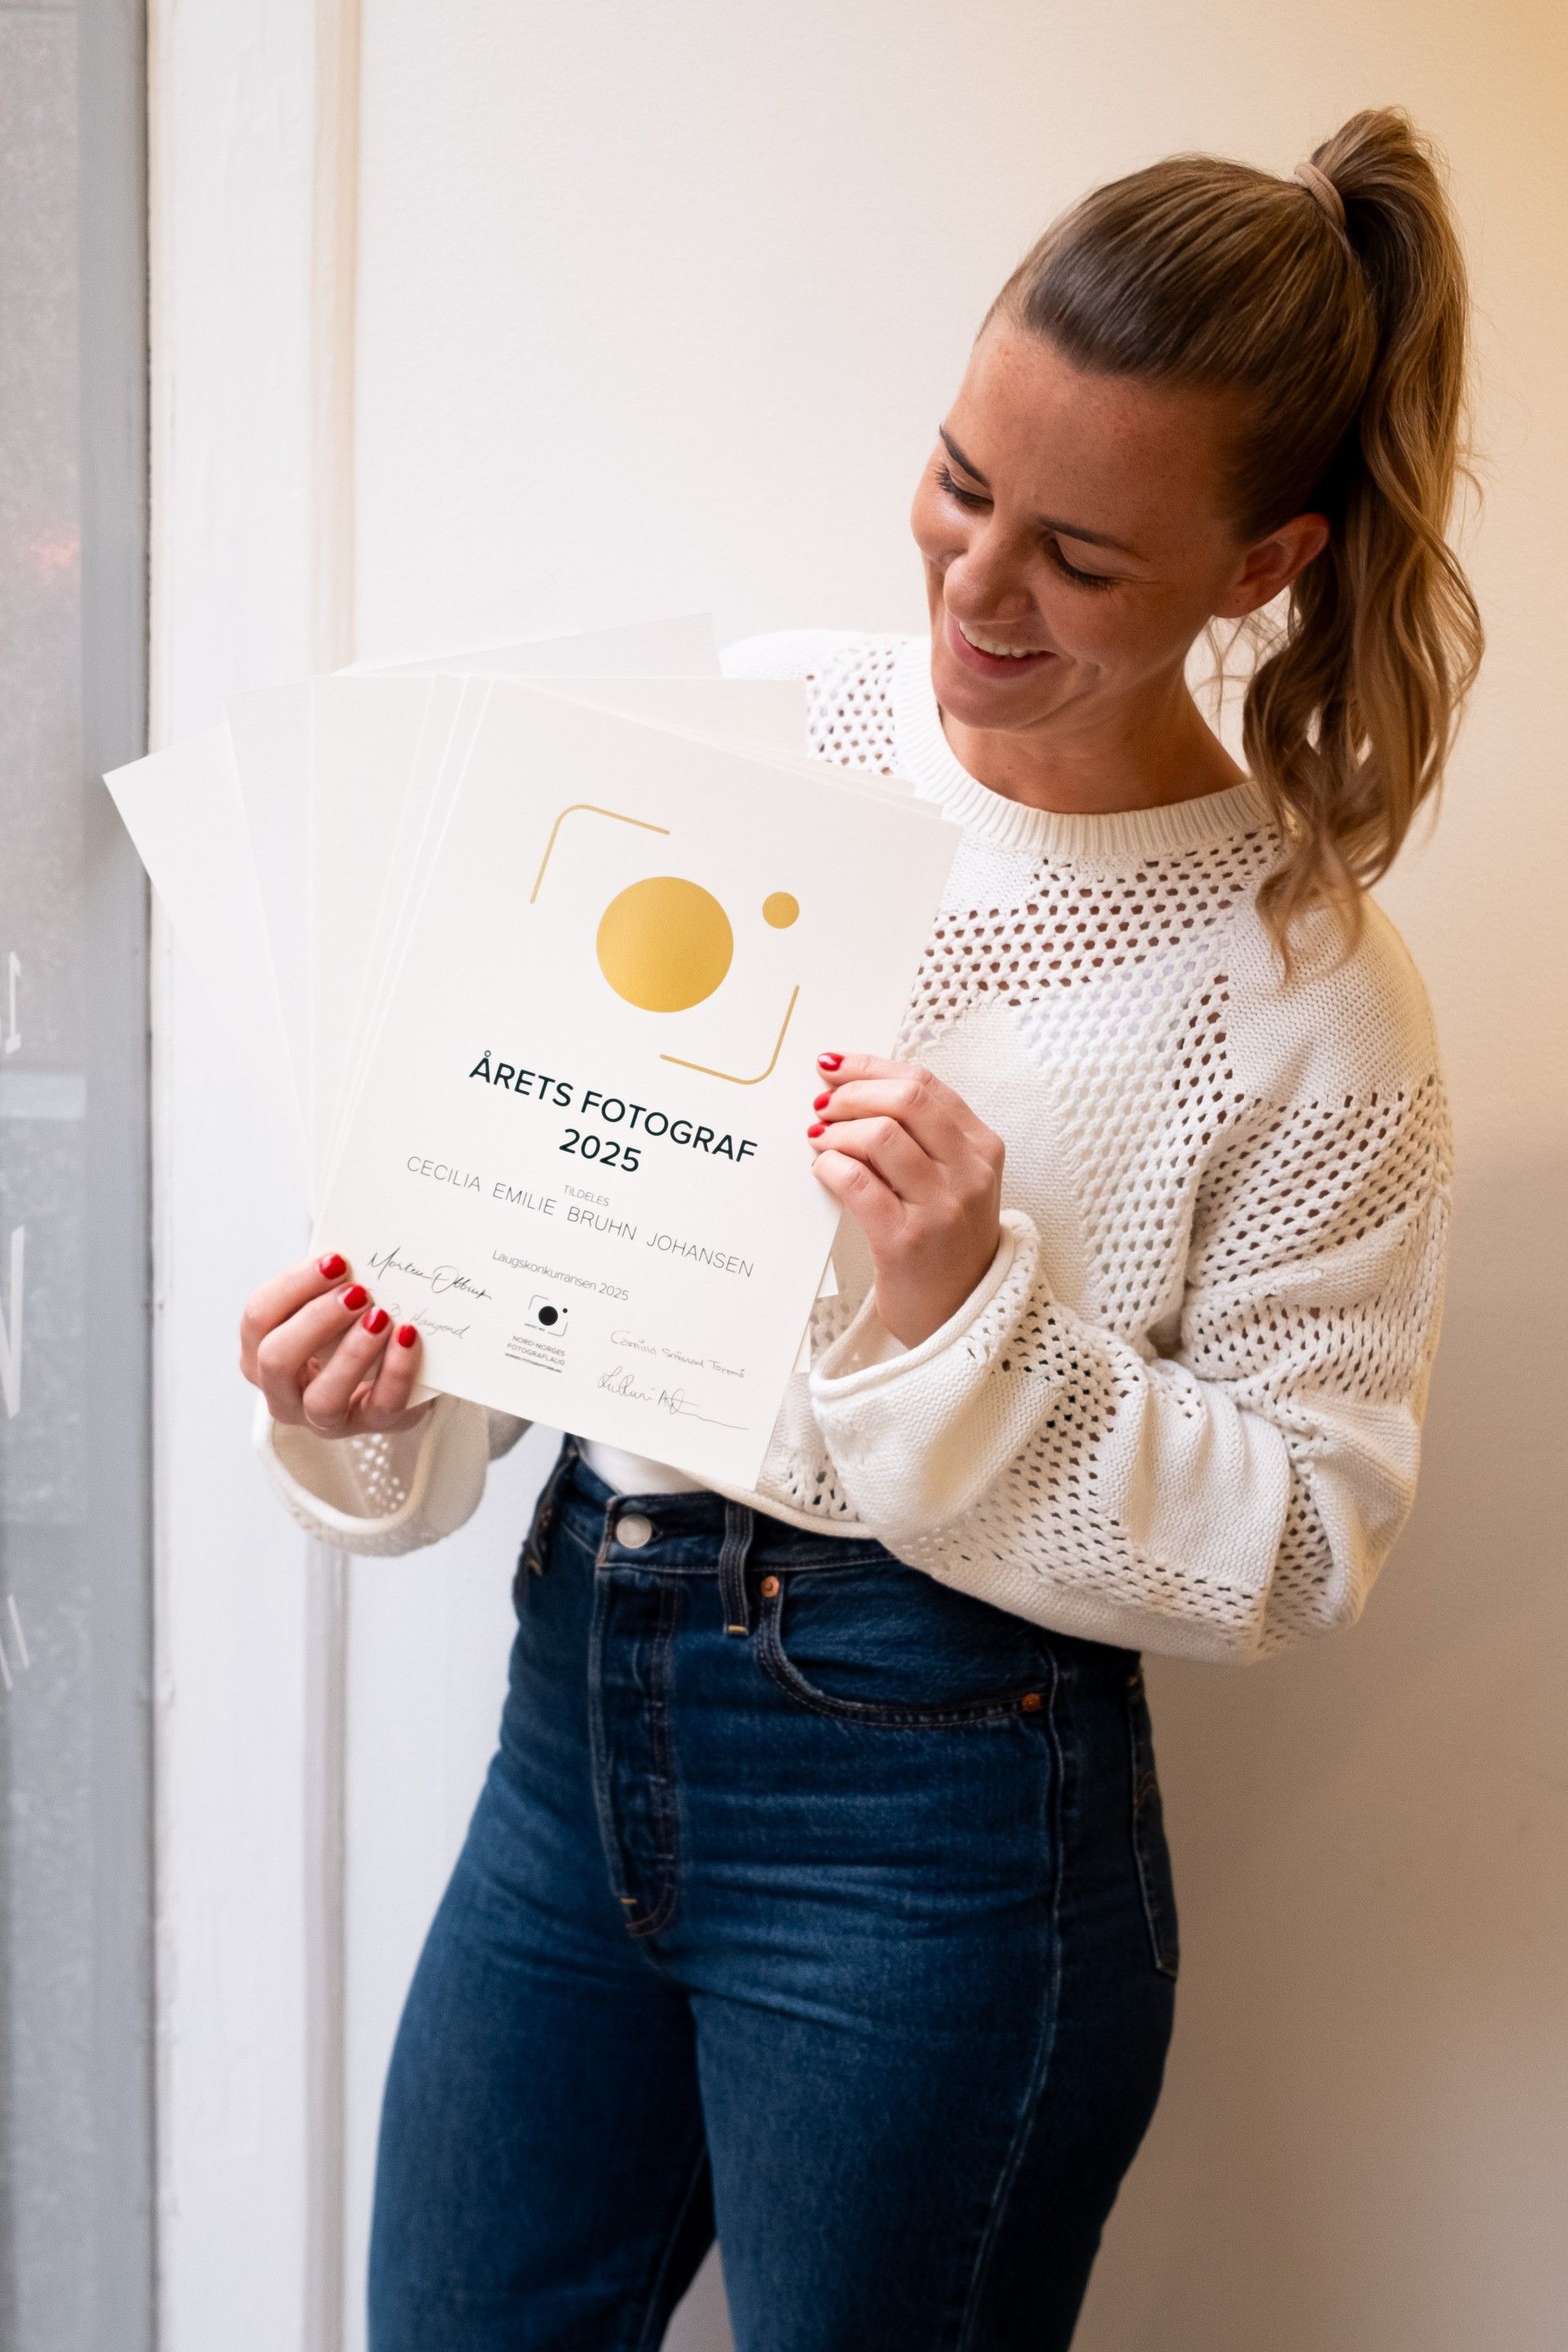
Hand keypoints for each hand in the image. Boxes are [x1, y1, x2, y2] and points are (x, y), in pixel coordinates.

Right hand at [239, 1253, 430, 1436]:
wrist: (392, 1376)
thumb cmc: (347, 1332)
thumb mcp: (327, 1308)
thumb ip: (326, 1284)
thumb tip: (345, 1253)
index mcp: (260, 1353)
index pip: (258, 1318)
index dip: (293, 1286)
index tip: (335, 1260)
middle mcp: (283, 1392)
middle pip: (276, 1359)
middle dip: (317, 1319)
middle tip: (357, 1291)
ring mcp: (324, 1418)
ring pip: (322, 1399)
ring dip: (352, 1353)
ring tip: (380, 1317)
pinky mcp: (370, 1426)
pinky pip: (381, 1406)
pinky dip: (397, 1370)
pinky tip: (408, 1337)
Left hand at [806, 1053, 1004, 1348]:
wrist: (962, 1316)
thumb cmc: (949, 1243)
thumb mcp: (957, 1180)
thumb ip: (924, 1136)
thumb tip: (856, 1088)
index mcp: (983, 1148)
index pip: (925, 1082)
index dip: (871, 1066)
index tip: (834, 1066)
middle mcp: (969, 1172)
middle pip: (906, 1098)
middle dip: (852, 1093)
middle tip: (823, 1106)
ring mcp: (941, 1206)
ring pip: (880, 1135)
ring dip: (837, 1131)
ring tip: (820, 1141)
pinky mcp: (906, 1239)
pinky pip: (856, 1181)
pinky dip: (830, 1166)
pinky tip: (823, 1170)